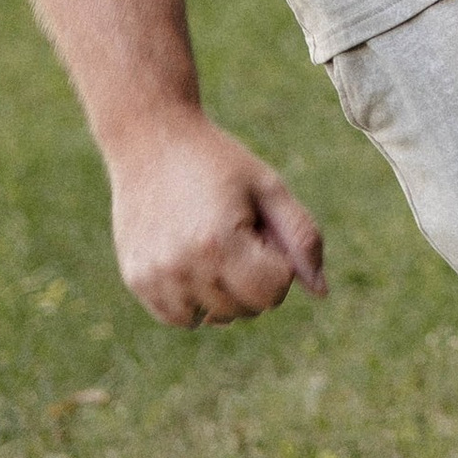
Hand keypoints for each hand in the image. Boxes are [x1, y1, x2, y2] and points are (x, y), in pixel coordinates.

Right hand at [107, 109, 327, 325]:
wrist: (150, 139)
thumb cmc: (217, 162)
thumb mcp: (268, 187)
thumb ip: (302, 237)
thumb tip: (320, 292)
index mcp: (219, 243)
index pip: (272, 292)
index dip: (278, 263)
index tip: (261, 229)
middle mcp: (182, 267)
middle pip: (246, 309)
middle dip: (253, 277)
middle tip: (234, 231)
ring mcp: (155, 278)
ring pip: (215, 318)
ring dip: (224, 292)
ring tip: (211, 243)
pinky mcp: (136, 280)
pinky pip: (181, 318)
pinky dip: (194, 300)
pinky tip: (190, 259)